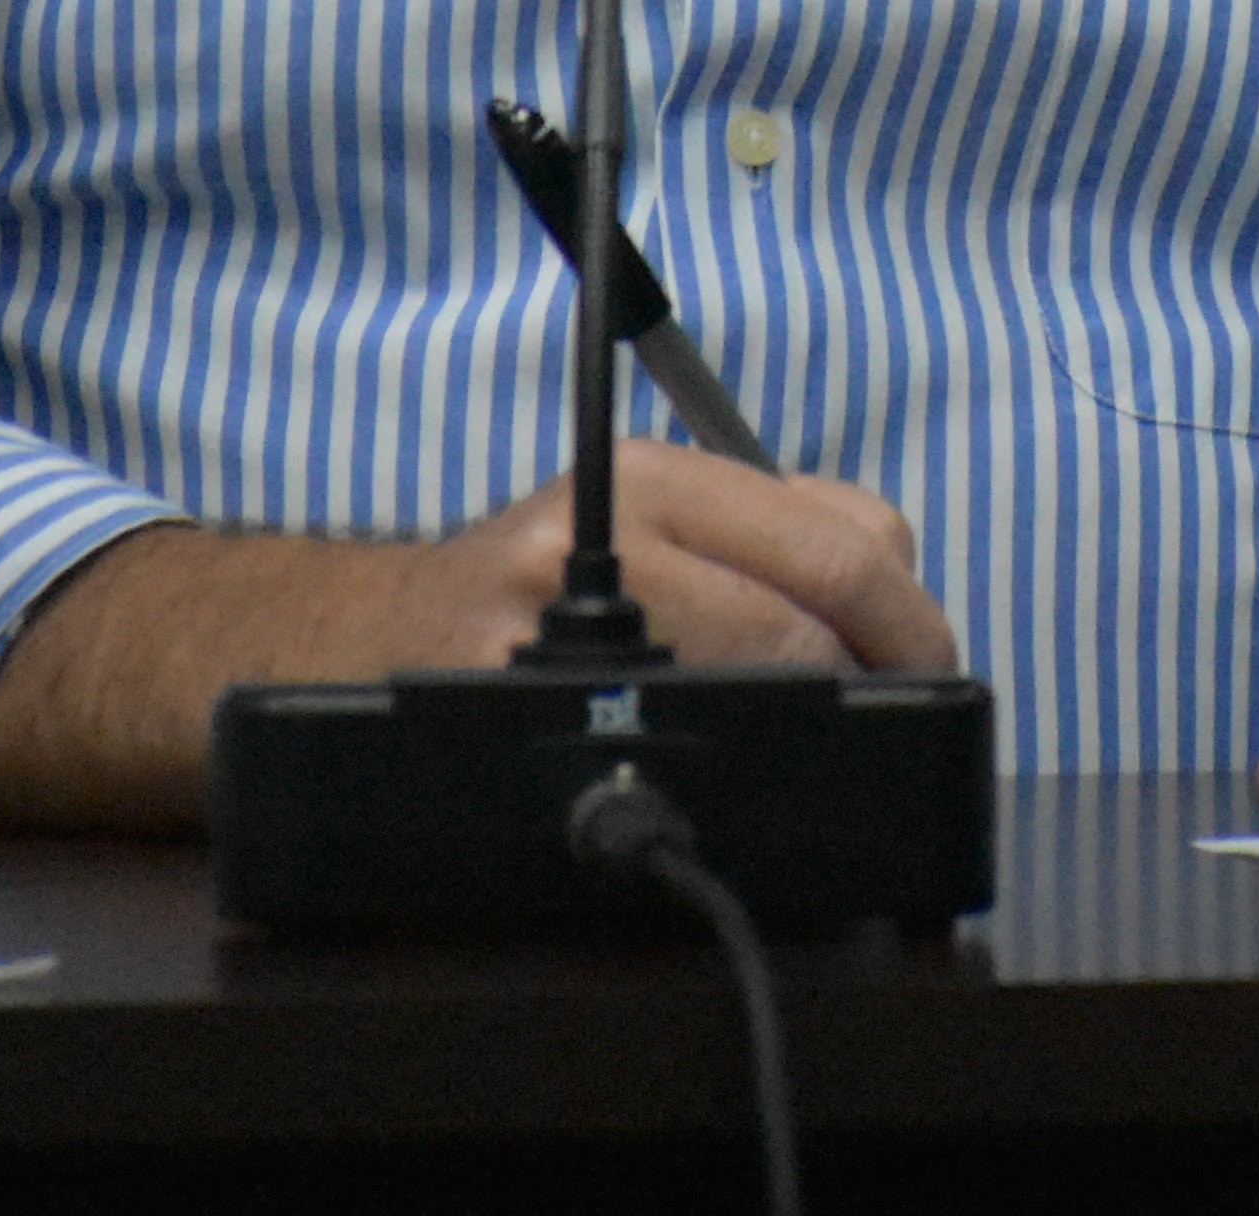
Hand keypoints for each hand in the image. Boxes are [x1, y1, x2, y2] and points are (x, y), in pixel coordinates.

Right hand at [0, 439, 961, 834]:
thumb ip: (755, 544)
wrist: (323, 647)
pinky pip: (651, 743)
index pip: (845, 527)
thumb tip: (898, 593)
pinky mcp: (494, 690)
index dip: (914, 616)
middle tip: (894, 729)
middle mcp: (598, 524)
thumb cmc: (506, 606)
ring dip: (803, 729)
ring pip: (755, 664)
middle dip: (881, 677)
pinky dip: (696, 772)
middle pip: (815, 597)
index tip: (935, 672)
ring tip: (805, 760)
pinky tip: (690, 783)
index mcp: (652, 475)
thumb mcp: (632, 533)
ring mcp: (542, 612)